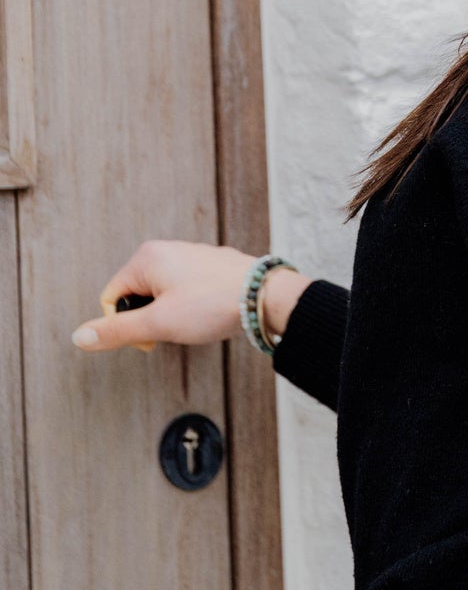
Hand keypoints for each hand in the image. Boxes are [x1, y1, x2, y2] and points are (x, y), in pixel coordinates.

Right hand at [71, 240, 306, 354]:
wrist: (265, 296)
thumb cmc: (212, 304)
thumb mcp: (158, 323)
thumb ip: (117, 330)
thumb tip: (79, 337)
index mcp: (147, 257)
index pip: (112, 298)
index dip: (125, 326)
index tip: (150, 339)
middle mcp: (166, 250)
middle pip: (137, 296)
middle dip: (150, 320)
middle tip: (174, 330)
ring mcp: (189, 256)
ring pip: (162, 296)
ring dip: (171, 316)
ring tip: (195, 321)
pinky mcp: (208, 266)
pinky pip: (184, 291)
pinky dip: (191, 307)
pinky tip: (209, 313)